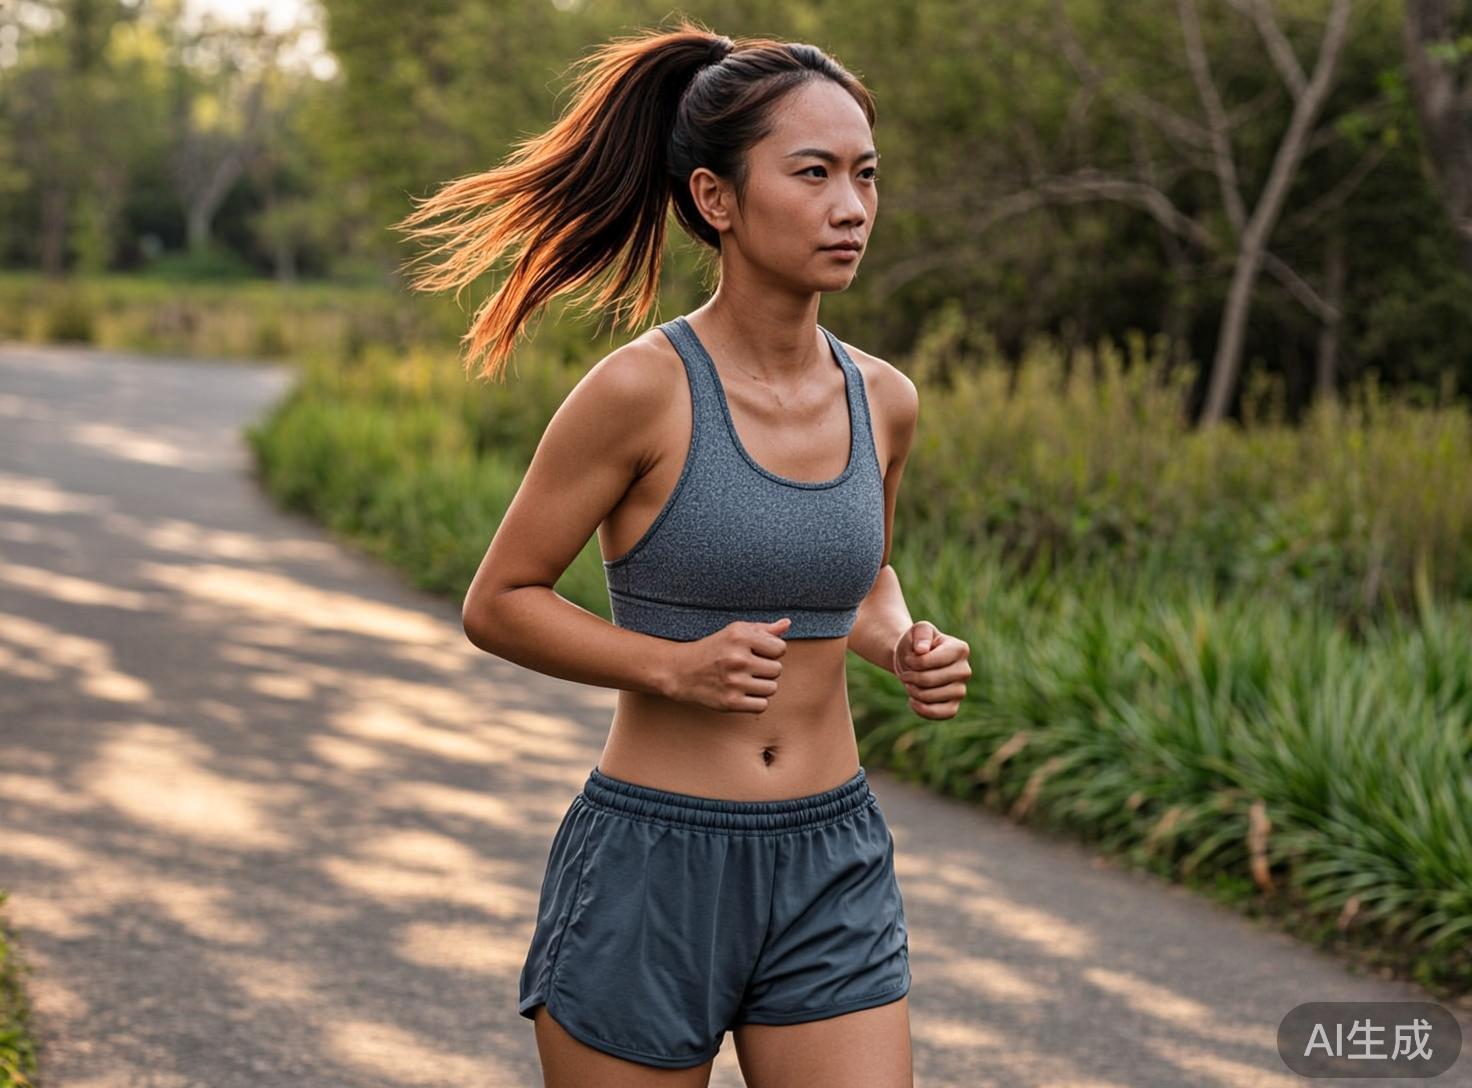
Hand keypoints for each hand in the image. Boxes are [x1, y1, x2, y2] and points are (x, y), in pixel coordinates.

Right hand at [667, 617, 790, 712]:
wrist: (681, 671)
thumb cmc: (713, 649)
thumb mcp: (735, 632)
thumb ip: (763, 629)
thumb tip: (787, 624)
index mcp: (740, 637)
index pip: (780, 648)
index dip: (771, 651)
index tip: (757, 653)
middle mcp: (737, 658)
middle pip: (777, 669)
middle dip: (766, 669)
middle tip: (748, 668)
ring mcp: (734, 682)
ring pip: (772, 688)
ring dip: (762, 686)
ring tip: (745, 680)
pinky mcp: (731, 702)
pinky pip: (762, 705)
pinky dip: (755, 701)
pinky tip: (743, 693)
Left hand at [892, 621, 969, 718]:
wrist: (914, 661)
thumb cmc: (917, 643)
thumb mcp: (918, 630)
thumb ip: (921, 634)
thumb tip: (922, 650)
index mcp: (960, 649)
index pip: (931, 660)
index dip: (913, 662)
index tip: (908, 658)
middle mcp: (965, 670)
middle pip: (930, 680)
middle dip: (911, 678)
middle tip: (904, 675)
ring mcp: (961, 690)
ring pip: (934, 698)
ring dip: (914, 693)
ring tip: (909, 685)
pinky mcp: (954, 706)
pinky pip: (942, 714)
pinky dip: (923, 710)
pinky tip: (913, 701)